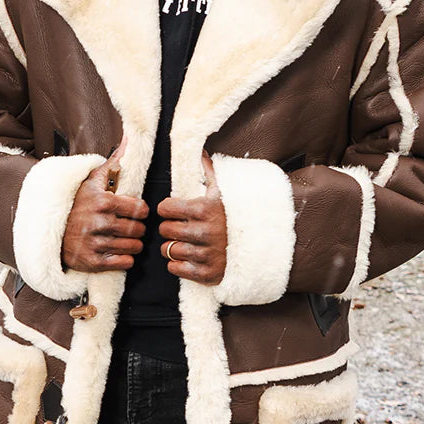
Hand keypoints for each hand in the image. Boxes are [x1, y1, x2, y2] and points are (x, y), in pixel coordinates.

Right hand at [62, 137, 148, 272]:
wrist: (49, 229)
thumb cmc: (77, 203)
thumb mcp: (93, 180)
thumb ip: (115, 161)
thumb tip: (131, 137)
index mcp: (103, 202)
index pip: (140, 210)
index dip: (140, 212)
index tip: (134, 212)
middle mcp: (99, 223)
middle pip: (138, 230)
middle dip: (137, 229)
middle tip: (130, 227)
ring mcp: (95, 244)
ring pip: (133, 247)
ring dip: (132, 244)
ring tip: (123, 238)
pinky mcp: (91, 262)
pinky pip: (123, 263)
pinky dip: (124, 259)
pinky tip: (117, 251)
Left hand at [158, 152, 226, 284]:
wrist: (258, 245)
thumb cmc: (233, 216)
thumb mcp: (223, 192)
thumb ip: (208, 171)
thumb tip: (200, 151)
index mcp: (204, 209)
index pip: (165, 208)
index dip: (167, 209)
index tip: (172, 211)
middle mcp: (204, 232)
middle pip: (165, 229)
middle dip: (168, 228)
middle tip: (176, 227)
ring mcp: (206, 254)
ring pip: (168, 249)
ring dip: (171, 246)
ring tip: (180, 242)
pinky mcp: (207, 273)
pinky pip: (176, 268)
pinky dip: (176, 264)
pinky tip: (185, 257)